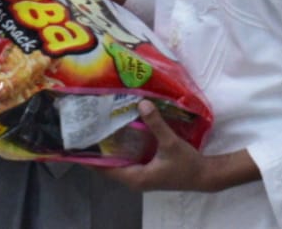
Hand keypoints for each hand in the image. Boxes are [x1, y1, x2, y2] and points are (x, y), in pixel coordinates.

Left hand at [98, 101, 258, 193]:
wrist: (206, 176)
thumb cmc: (187, 164)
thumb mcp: (171, 143)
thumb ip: (156, 124)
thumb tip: (142, 103)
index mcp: (135, 178)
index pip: (104, 170)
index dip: (89, 159)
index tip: (75, 144)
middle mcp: (135, 179)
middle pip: (108, 166)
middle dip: (96, 150)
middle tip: (85, 130)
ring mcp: (141, 176)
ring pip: (118, 162)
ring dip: (108, 149)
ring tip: (97, 129)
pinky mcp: (147, 170)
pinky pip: (127, 159)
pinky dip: (121, 148)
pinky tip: (118, 133)